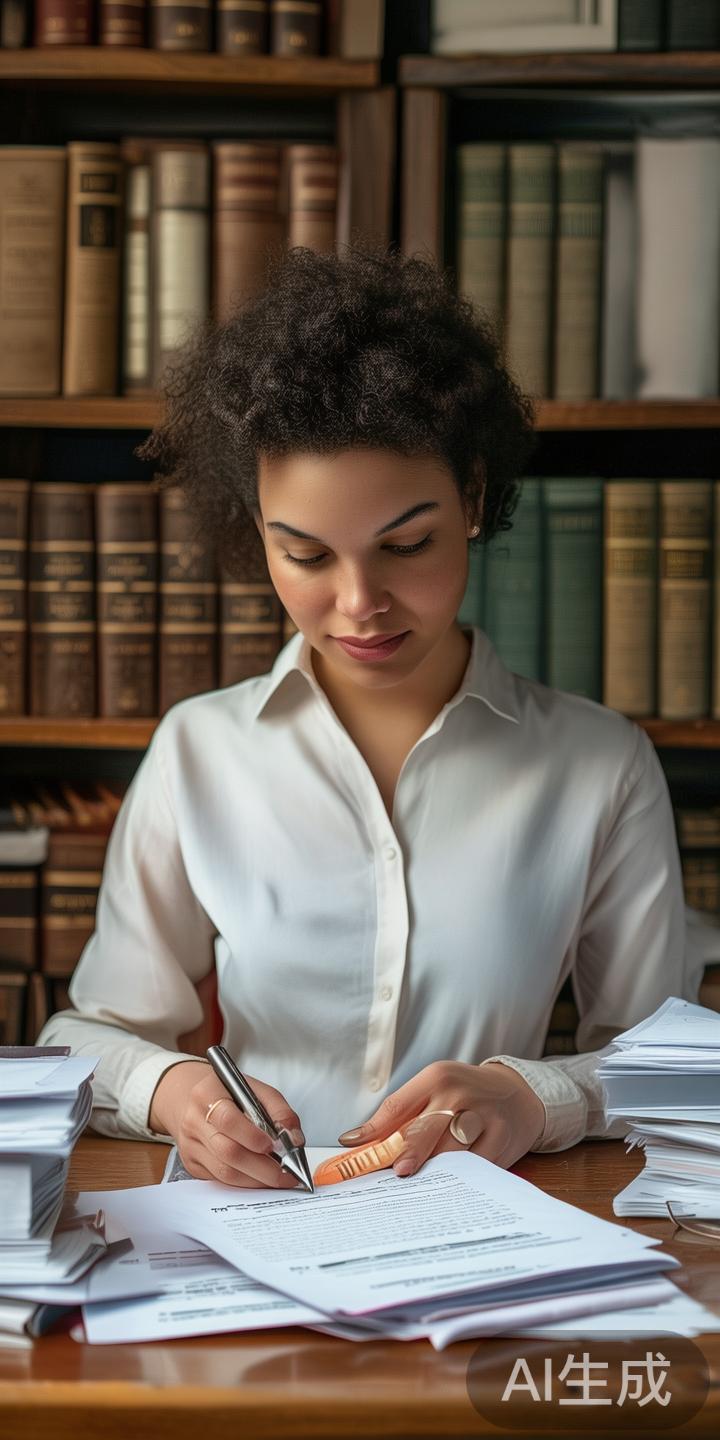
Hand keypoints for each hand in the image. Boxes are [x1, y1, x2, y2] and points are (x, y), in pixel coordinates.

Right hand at [149, 1060, 305, 1187]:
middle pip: (227, 1152)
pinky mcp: (193, 1165)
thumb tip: (295, 1140)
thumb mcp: (257, 1090)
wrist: (197, 1101)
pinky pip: (221, 1181)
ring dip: (256, 1180)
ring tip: (279, 1179)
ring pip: (224, 1172)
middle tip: (288, 1175)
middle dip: (262, 1168)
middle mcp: (193, 1121)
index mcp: (207, 1094)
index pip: (228, 1120)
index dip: (253, 1136)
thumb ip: (280, 1111)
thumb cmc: (231, 1095)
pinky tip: (261, 1179)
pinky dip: (245, 1183)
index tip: (275, 1146)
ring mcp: (190, 1146)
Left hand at [338, 1061, 545, 1177]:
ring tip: (416, 1184)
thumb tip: (356, 1143)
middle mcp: (460, 1093)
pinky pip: (473, 1166)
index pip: (397, 1106)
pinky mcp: (501, 1139)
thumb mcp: (434, 1090)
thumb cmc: (463, 1094)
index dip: (373, 1131)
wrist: (515, 1094)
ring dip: (430, 1171)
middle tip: (395, 1173)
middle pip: (423, 1130)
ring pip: (448, 1152)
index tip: (351, 1149)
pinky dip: (458, 1178)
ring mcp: (483, 1116)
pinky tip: (446, 1186)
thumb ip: (400, 1114)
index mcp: (437, 1077)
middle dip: (405, 1154)